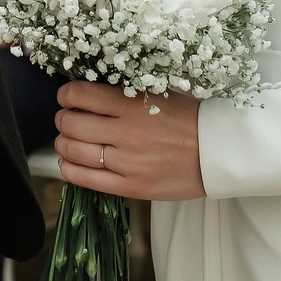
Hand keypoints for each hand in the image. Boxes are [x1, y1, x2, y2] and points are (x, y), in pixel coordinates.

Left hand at [52, 80, 202, 200]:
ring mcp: (128, 162)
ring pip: (74, 151)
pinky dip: (69, 169)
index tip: (67, 97)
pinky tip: (70, 162)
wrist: (217, 152)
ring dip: (64, 143)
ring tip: (68, 140)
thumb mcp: (158, 94)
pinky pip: (87, 179)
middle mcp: (126, 132)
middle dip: (63, 119)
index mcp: (133, 104)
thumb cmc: (190, 119)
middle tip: (68, 118)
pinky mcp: (131, 186)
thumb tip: (88, 93)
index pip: (80, 95)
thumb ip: (125, 94)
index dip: (66, 95)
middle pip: (71, 124)